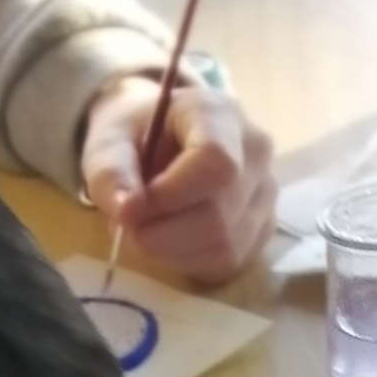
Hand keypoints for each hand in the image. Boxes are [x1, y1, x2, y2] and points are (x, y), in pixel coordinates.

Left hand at [82, 74, 277, 285]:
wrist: (163, 137)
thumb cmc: (137, 134)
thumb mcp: (109, 140)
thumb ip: (111, 171)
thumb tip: (127, 213)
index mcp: (221, 115)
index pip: (216, 162)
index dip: (170, 196)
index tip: (133, 207)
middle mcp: (257, 153)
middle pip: (220, 213)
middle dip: (163, 232)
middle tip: (129, 227)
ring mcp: (267, 193)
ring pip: (226, 244)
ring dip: (173, 251)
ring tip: (147, 231)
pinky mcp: (264, 227)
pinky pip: (230, 260)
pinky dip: (190, 262)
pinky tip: (171, 242)